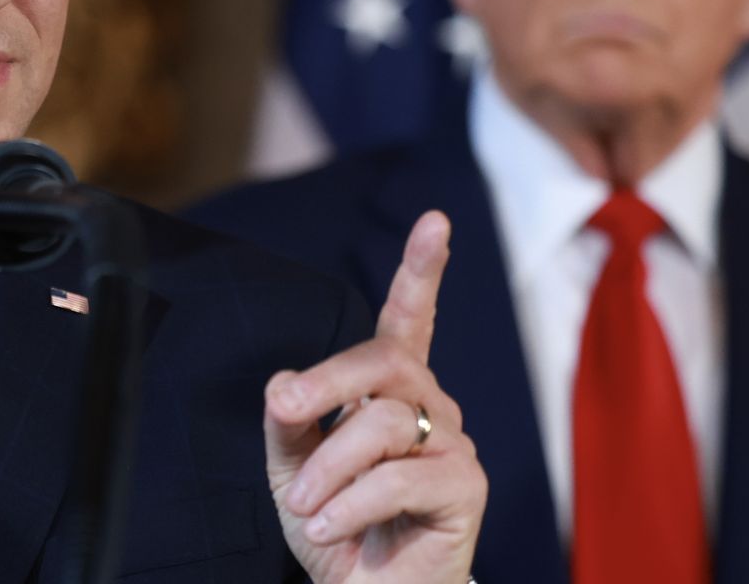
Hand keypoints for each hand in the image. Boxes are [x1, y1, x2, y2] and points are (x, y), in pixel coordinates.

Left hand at [265, 211, 486, 582]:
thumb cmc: (334, 527)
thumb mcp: (292, 469)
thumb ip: (288, 422)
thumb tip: (282, 383)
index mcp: (391, 390)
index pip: (408, 321)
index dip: (421, 270)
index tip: (435, 221)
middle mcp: (430, 406)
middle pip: (384, 361)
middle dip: (327, 380)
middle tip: (286, 408)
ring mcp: (453, 444)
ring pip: (383, 424)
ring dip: (328, 468)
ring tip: (305, 507)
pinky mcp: (466, 488)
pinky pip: (399, 479)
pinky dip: (350, 503)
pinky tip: (329, 527)